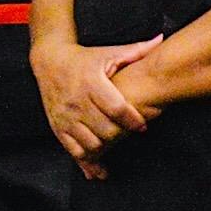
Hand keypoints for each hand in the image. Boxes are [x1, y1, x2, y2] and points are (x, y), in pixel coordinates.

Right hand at [33, 34, 161, 167]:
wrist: (49, 61)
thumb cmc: (84, 58)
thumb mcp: (108, 53)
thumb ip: (136, 50)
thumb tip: (161, 39)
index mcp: (91, 82)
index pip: (116, 107)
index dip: (132, 120)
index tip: (143, 126)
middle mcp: (77, 101)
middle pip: (105, 129)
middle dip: (120, 136)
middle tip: (129, 136)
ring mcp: (66, 116)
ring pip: (90, 143)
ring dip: (105, 149)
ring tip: (115, 147)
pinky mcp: (58, 127)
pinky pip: (73, 150)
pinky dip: (87, 163)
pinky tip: (98, 171)